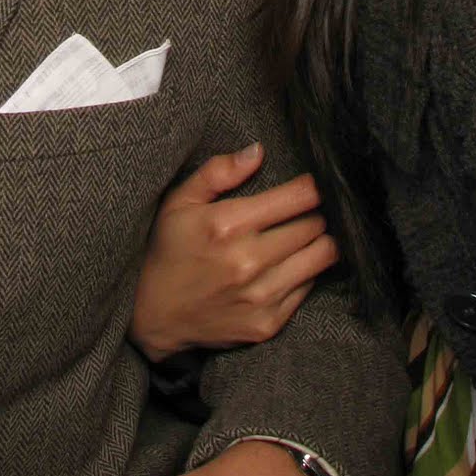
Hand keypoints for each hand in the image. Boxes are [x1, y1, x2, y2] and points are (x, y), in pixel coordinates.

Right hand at [131, 143, 340, 361]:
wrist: (152, 315)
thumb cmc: (168, 250)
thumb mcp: (180, 201)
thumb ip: (219, 172)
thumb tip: (258, 151)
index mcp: (229, 224)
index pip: (300, 197)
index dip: (314, 186)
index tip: (313, 185)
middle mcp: (249, 261)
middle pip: (316, 225)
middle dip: (316, 213)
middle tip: (304, 211)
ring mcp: (260, 296)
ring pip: (322, 256)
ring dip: (319, 242)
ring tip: (304, 236)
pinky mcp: (268, 323)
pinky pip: (309, 287)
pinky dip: (305, 272)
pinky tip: (288, 265)